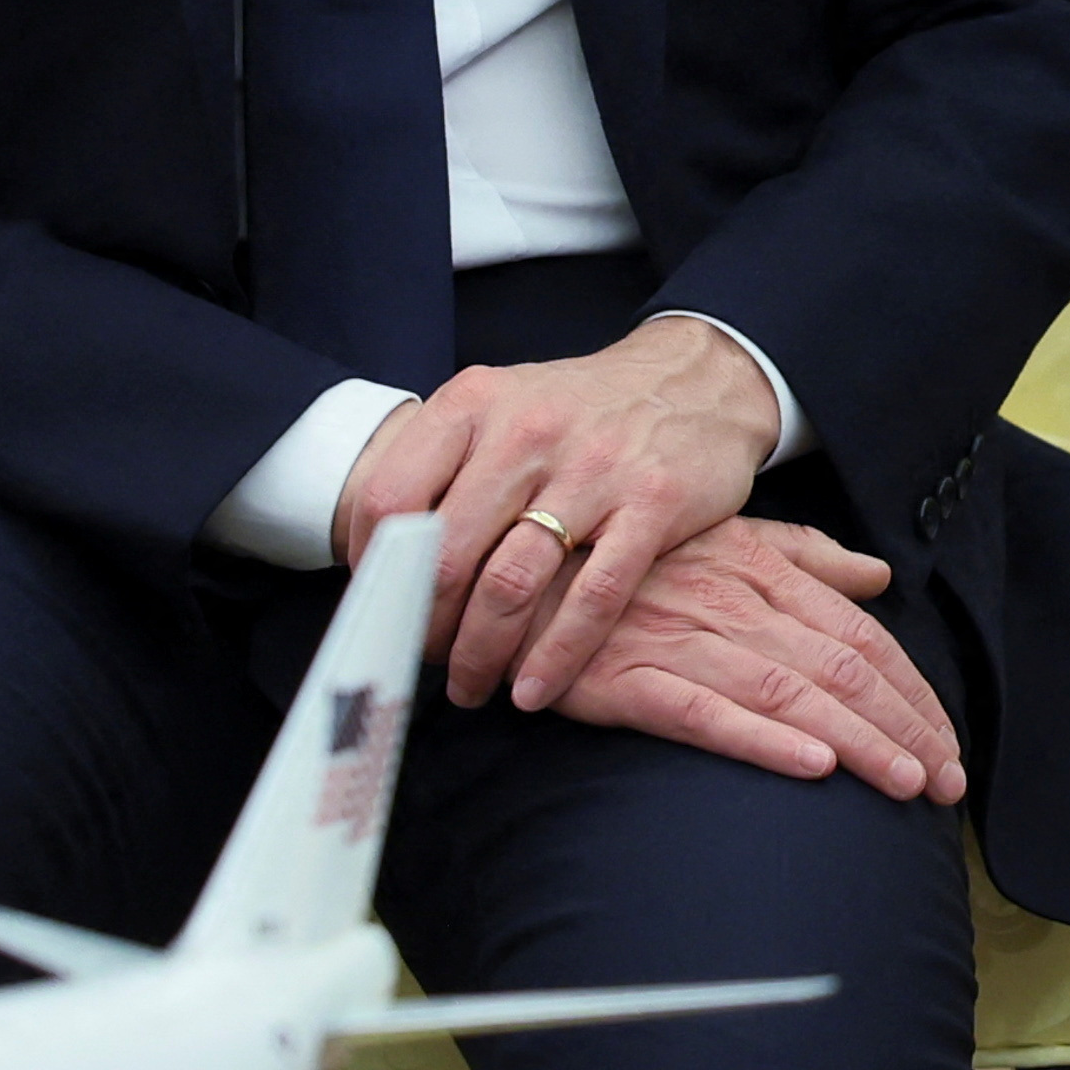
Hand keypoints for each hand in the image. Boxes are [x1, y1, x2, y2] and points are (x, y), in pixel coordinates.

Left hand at [336, 315, 786, 708]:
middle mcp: (527, 432)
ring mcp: (594, 469)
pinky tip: (534, 690)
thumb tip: (384, 554)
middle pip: (447, 555)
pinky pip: (594, 596)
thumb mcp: (503, 405)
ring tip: (472, 685)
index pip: (390, 498)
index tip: (381, 603)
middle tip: (427, 659)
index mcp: (475, 405)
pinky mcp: (653, 503)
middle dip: (427, 627)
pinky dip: (558, 655)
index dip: (372, 567)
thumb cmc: (582, 409)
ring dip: (481, 653)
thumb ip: (447, 465)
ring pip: (512, 583)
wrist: (697, 380)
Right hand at [547, 516, 964, 801]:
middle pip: (842, 669)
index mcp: (761, 571)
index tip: (948, 740)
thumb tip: (877, 574)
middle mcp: (731, 604)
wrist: (513, 564)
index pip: (861, 637)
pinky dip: (764, 739)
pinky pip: (706, 713)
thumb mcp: (722, 536)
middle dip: (905, 728)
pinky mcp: (627, 679)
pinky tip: (814, 767)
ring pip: (792, 694)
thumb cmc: (626, 558)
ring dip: (860, 743)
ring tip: (909, 786)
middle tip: (948, 783)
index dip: (912, 692)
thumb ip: (804, 557)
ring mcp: (680, 641)